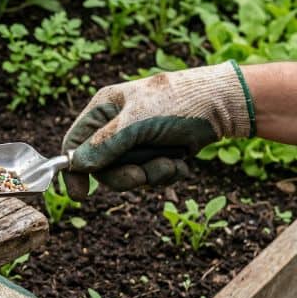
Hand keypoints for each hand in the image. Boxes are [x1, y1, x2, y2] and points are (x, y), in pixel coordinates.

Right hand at [62, 61, 253, 199]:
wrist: (223, 104)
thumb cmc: (176, 102)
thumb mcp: (136, 122)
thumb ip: (105, 144)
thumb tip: (77, 165)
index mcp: (102, 110)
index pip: (75, 143)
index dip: (74, 170)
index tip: (80, 195)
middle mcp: (115, 126)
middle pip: (101, 167)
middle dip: (124, 175)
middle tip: (140, 176)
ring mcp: (136, 141)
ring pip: (127, 174)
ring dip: (150, 174)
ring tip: (169, 162)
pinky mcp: (156, 153)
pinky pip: (150, 176)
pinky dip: (166, 173)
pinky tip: (180, 162)